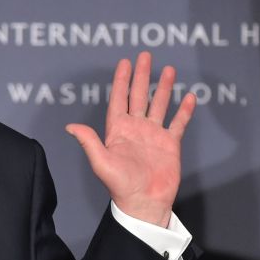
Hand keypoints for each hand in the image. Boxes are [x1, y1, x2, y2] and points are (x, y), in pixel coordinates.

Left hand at [66, 52, 195, 226]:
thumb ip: (89, 141)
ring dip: (164, 88)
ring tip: (169, 69)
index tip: (125, 62)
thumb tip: (70, 126)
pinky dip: (184, 111)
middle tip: (145, 56)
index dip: (122, 81)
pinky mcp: (170, 144)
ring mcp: (154, 135)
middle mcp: (136, 129)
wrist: (144, 203)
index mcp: (118, 130)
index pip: (119, 99)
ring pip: (159, 105)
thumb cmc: (120, 185)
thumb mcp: (101, 162)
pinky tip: (189, 97)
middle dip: (142, 76)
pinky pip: (178, 123)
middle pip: (139, 96)